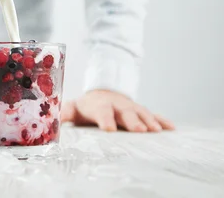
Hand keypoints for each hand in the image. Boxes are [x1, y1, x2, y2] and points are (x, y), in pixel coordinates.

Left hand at [60, 89, 174, 131]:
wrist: (104, 91)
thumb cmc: (88, 106)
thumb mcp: (74, 108)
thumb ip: (65, 114)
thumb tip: (53, 122)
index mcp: (100, 105)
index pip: (102, 111)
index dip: (105, 119)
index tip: (109, 129)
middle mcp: (117, 105)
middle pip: (125, 112)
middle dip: (132, 121)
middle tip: (139, 130)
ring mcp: (131, 107)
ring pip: (141, 113)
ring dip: (149, 121)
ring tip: (156, 131)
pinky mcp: (142, 110)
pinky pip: (154, 114)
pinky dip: (163, 120)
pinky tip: (171, 129)